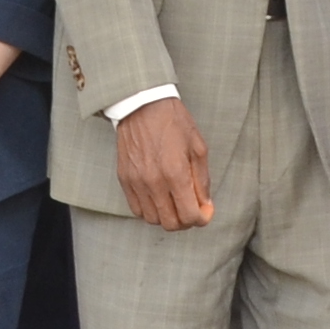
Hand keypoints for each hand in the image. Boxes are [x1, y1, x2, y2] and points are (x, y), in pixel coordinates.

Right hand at [113, 94, 214, 231]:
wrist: (142, 104)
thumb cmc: (173, 122)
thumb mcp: (197, 147)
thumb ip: (202, 180)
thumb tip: (205, 204)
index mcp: (175, 173)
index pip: (189, 215)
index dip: (202, 219)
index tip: (205, 211)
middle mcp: (154, 182)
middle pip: (171, 224)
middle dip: (186, 221)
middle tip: (191, 209)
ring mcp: (136, 182)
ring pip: (153, 219)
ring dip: (167, 217)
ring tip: (175, 203)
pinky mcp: (124, 179)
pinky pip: (136, 209)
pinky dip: (150, 210)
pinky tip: (159, 198)